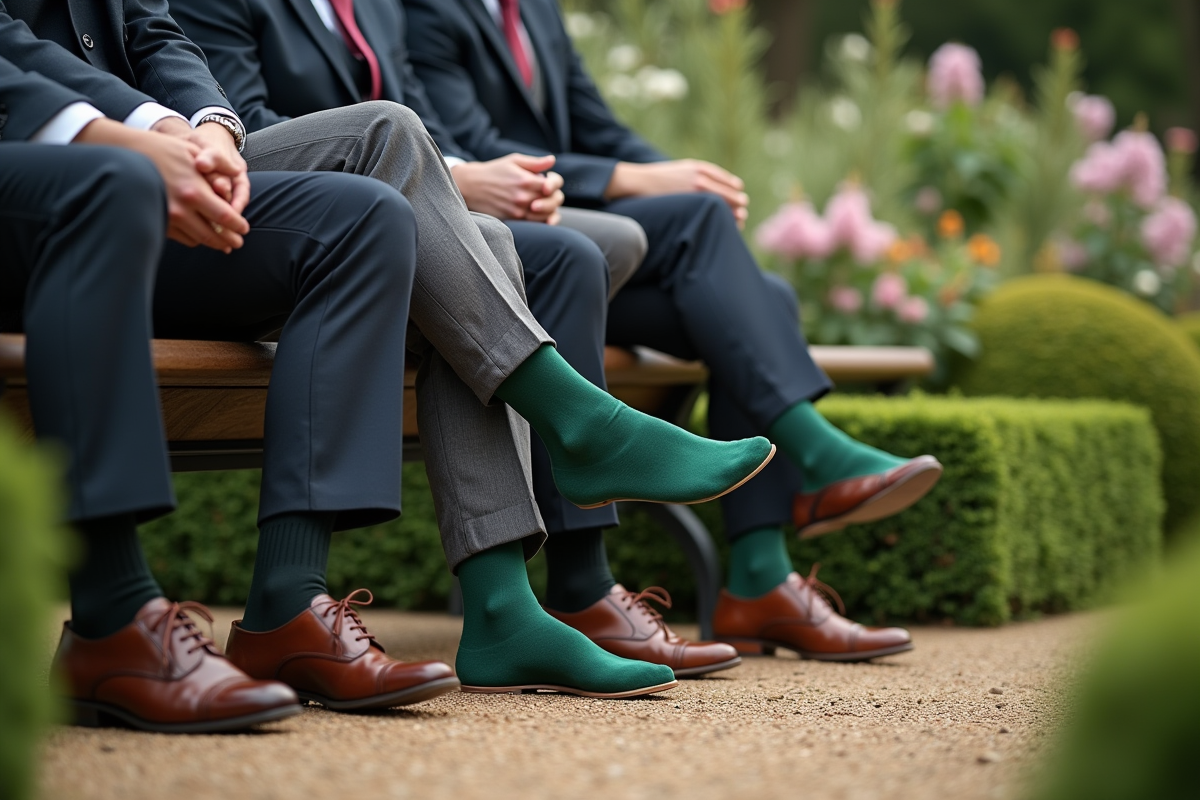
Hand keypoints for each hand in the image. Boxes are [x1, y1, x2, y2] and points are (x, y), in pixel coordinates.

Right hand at [75, 118, 248, 251]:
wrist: (122, 154)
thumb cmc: (160, 149)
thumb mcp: (192, 149)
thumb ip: (218, 163)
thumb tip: (237, 173)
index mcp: (193, 191)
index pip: (224, 216)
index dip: (237, 226)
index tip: (245, 229)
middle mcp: (180, 209)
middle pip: (212, 234)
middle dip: (228, 240)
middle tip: (237, 243)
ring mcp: (166, 218)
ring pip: (196, 239)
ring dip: (212, 243)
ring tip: (222, 244)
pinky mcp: (156, 221)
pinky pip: (180, 238)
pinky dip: (193, 239)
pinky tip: (199, 237)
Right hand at [451, 153, 562, 222]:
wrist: (471, 186)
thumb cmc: (493, 171)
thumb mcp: (514, 161)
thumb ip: (535, 163)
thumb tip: (552, 161)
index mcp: (525, 180)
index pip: (553, 185)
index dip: (555, 182)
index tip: (548, 179)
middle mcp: (523, 197)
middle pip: (553, 201)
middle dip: (555, 196)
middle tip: (547, 192)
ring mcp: (518, 210)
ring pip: (547, 215)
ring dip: (550, 209)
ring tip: (542, 200)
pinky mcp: (513, 220)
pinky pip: (536, 223)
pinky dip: (542, 219)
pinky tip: (538, 210)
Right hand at [606, 159, 749, 226]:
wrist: (638, 181)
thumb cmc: (658, 178)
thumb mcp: (680, 170)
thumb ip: (696, 175)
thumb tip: (708, 186)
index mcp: (700, 168)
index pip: (727, 181)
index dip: (735, 190)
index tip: (740, 197)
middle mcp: (701, 178)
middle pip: (729, 194)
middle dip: (738, 204)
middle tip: (743, 213)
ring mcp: (695, 192)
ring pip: (723, 205)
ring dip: (733, 214)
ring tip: (739, 221)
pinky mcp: (688, 203)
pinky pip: (710, 213)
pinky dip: (720, 219)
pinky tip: (724, 225)